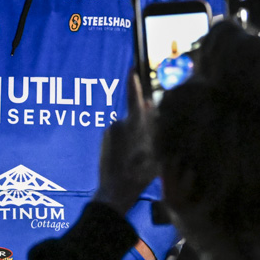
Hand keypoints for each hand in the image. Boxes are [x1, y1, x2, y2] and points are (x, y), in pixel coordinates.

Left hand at [93, 69, 156, 216]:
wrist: (114, 191)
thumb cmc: (139, 175)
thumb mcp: (154, 151)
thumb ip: (153, 126)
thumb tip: (149, 105)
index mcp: (132, 126)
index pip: (134, 99)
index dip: (133, 83)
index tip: (132, 68)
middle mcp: (118, 124)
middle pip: (135, 115)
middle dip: (143, 121)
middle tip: (149, 142)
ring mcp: (109, 132)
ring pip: (127, 125)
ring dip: (135, 133)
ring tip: (139, 154)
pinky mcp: (104, 139)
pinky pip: (119, 133)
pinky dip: (126, 139)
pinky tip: (130, 156)